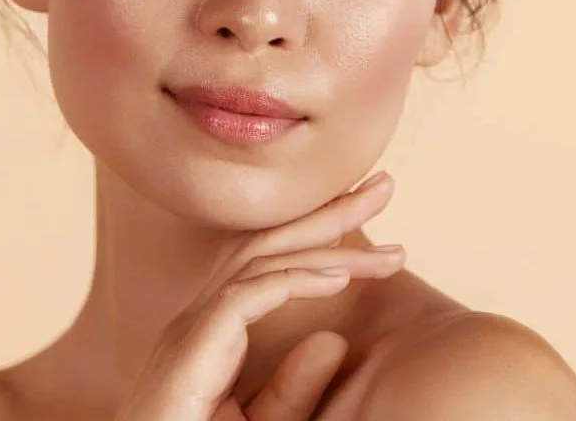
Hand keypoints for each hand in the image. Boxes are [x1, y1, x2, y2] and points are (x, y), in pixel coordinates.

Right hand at [114, 172, 404, 420]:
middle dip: (327, 214)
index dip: (321, 240)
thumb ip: (293, 390)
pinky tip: (339, 278)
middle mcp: (196, 322)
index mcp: (209, 334)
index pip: (268, 267)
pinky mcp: (189, 351)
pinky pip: (246, 298)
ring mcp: (188, 332)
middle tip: (384, 185)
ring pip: (262, 263)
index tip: (381, 236)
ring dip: (326, 242)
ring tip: (387, 243)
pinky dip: (294, 281)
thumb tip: (335, 341)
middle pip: (266, 247)